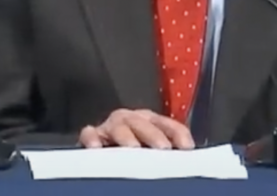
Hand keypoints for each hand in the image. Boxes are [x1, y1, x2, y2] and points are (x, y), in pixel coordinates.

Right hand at [79, 109, 194, 148]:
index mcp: (150, 121)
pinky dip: (93, 138)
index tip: (187, 148)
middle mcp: (131, 120)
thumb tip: (185, 157)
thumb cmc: (137, 155)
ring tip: (133, 147)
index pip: (168, 124)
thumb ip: (166, 153)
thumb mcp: (153, 150)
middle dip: (154, 135)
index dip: (178, 133)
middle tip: (163, 148)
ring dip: (127, 136)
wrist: (106, 156)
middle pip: (143, 122)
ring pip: (119, 127)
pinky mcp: (92, 137)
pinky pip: (90, 134)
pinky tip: (97, 148)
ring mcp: (110, 127)